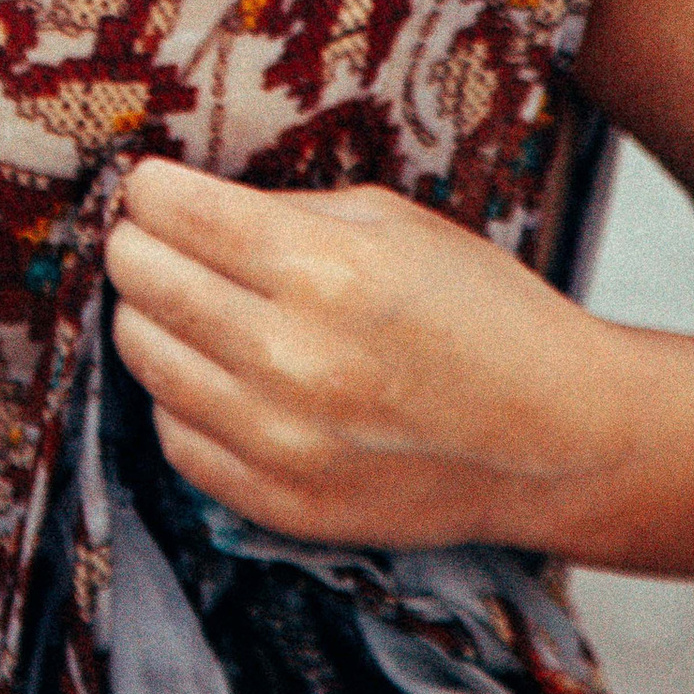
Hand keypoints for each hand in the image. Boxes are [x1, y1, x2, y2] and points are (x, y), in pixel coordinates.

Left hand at [105, 159, 631, 554]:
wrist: (555, 438)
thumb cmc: (481, 311)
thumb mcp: (392, 221)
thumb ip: (282, 210)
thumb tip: (183, 204)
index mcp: (323, 271)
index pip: (173, 214)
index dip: (150, 190)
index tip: (153, 187)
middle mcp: (291, 361)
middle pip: (141, 284)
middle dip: (138, 246)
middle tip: (155, 236)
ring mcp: (280, 445)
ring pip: (144, 359)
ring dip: (151, 319)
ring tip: (186, 301)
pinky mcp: (280, 506)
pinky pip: (176, 437)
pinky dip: (183, 397)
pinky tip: (221, 372)